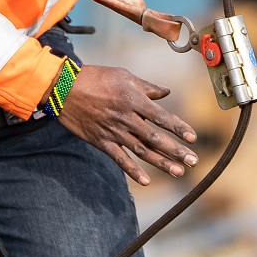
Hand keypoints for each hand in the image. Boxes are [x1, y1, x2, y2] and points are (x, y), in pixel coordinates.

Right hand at [59, 64, 198, 185]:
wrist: (63, 88)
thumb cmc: (95, 77)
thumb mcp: (123, 76)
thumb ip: (147, 87)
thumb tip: (166, 92)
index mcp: (134, 100)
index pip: (162, 117)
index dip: (178, 127)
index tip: (192, 138)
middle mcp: (126, 118)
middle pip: (156, 137)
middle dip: (176, 150)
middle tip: (193, 161)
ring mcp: (113, 131)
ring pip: (142, 150)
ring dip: (161, 163)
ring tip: (178, 172)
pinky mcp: (101, 141)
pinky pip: (119, 159)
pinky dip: (132, 170)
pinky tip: (146, 181)